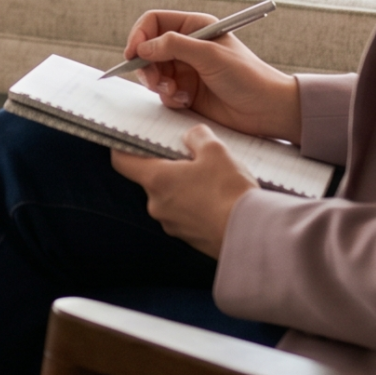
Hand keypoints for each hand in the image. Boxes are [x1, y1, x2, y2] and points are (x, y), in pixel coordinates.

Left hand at [112, 127, 257, 257]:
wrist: (252, 234)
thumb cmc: (230, 191)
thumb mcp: (216, 151)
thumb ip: (197, 137)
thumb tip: (191, 136)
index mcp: (156, 180)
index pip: (122, 162)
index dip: (123, 148)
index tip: (131, 141)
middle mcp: (157, 205)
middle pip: (152, 179)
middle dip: (169, 167)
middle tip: (193, 158)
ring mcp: (172, 224)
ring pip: (171, 198)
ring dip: (185, 187)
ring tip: (213, 180)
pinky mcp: (189, 238)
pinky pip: (186, 215)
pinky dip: (197, 206)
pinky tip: (220, 200)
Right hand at [120, 10, 302, 139]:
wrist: (267, 109)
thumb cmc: (247, 76)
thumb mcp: (210, 55)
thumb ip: (174, 46)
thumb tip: (142, 47)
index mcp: (195, 27)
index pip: (154, 22)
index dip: (140, 35)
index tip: (133, 54)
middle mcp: (188, 46)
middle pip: (148, 49)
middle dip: (147, 66)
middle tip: (155, 82)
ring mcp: (186, 69)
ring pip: (153, 72)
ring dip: (158, 83)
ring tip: (174, 92)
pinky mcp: (186, 90)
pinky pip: (163, 92)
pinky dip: (169, 97)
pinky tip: (186, 101)